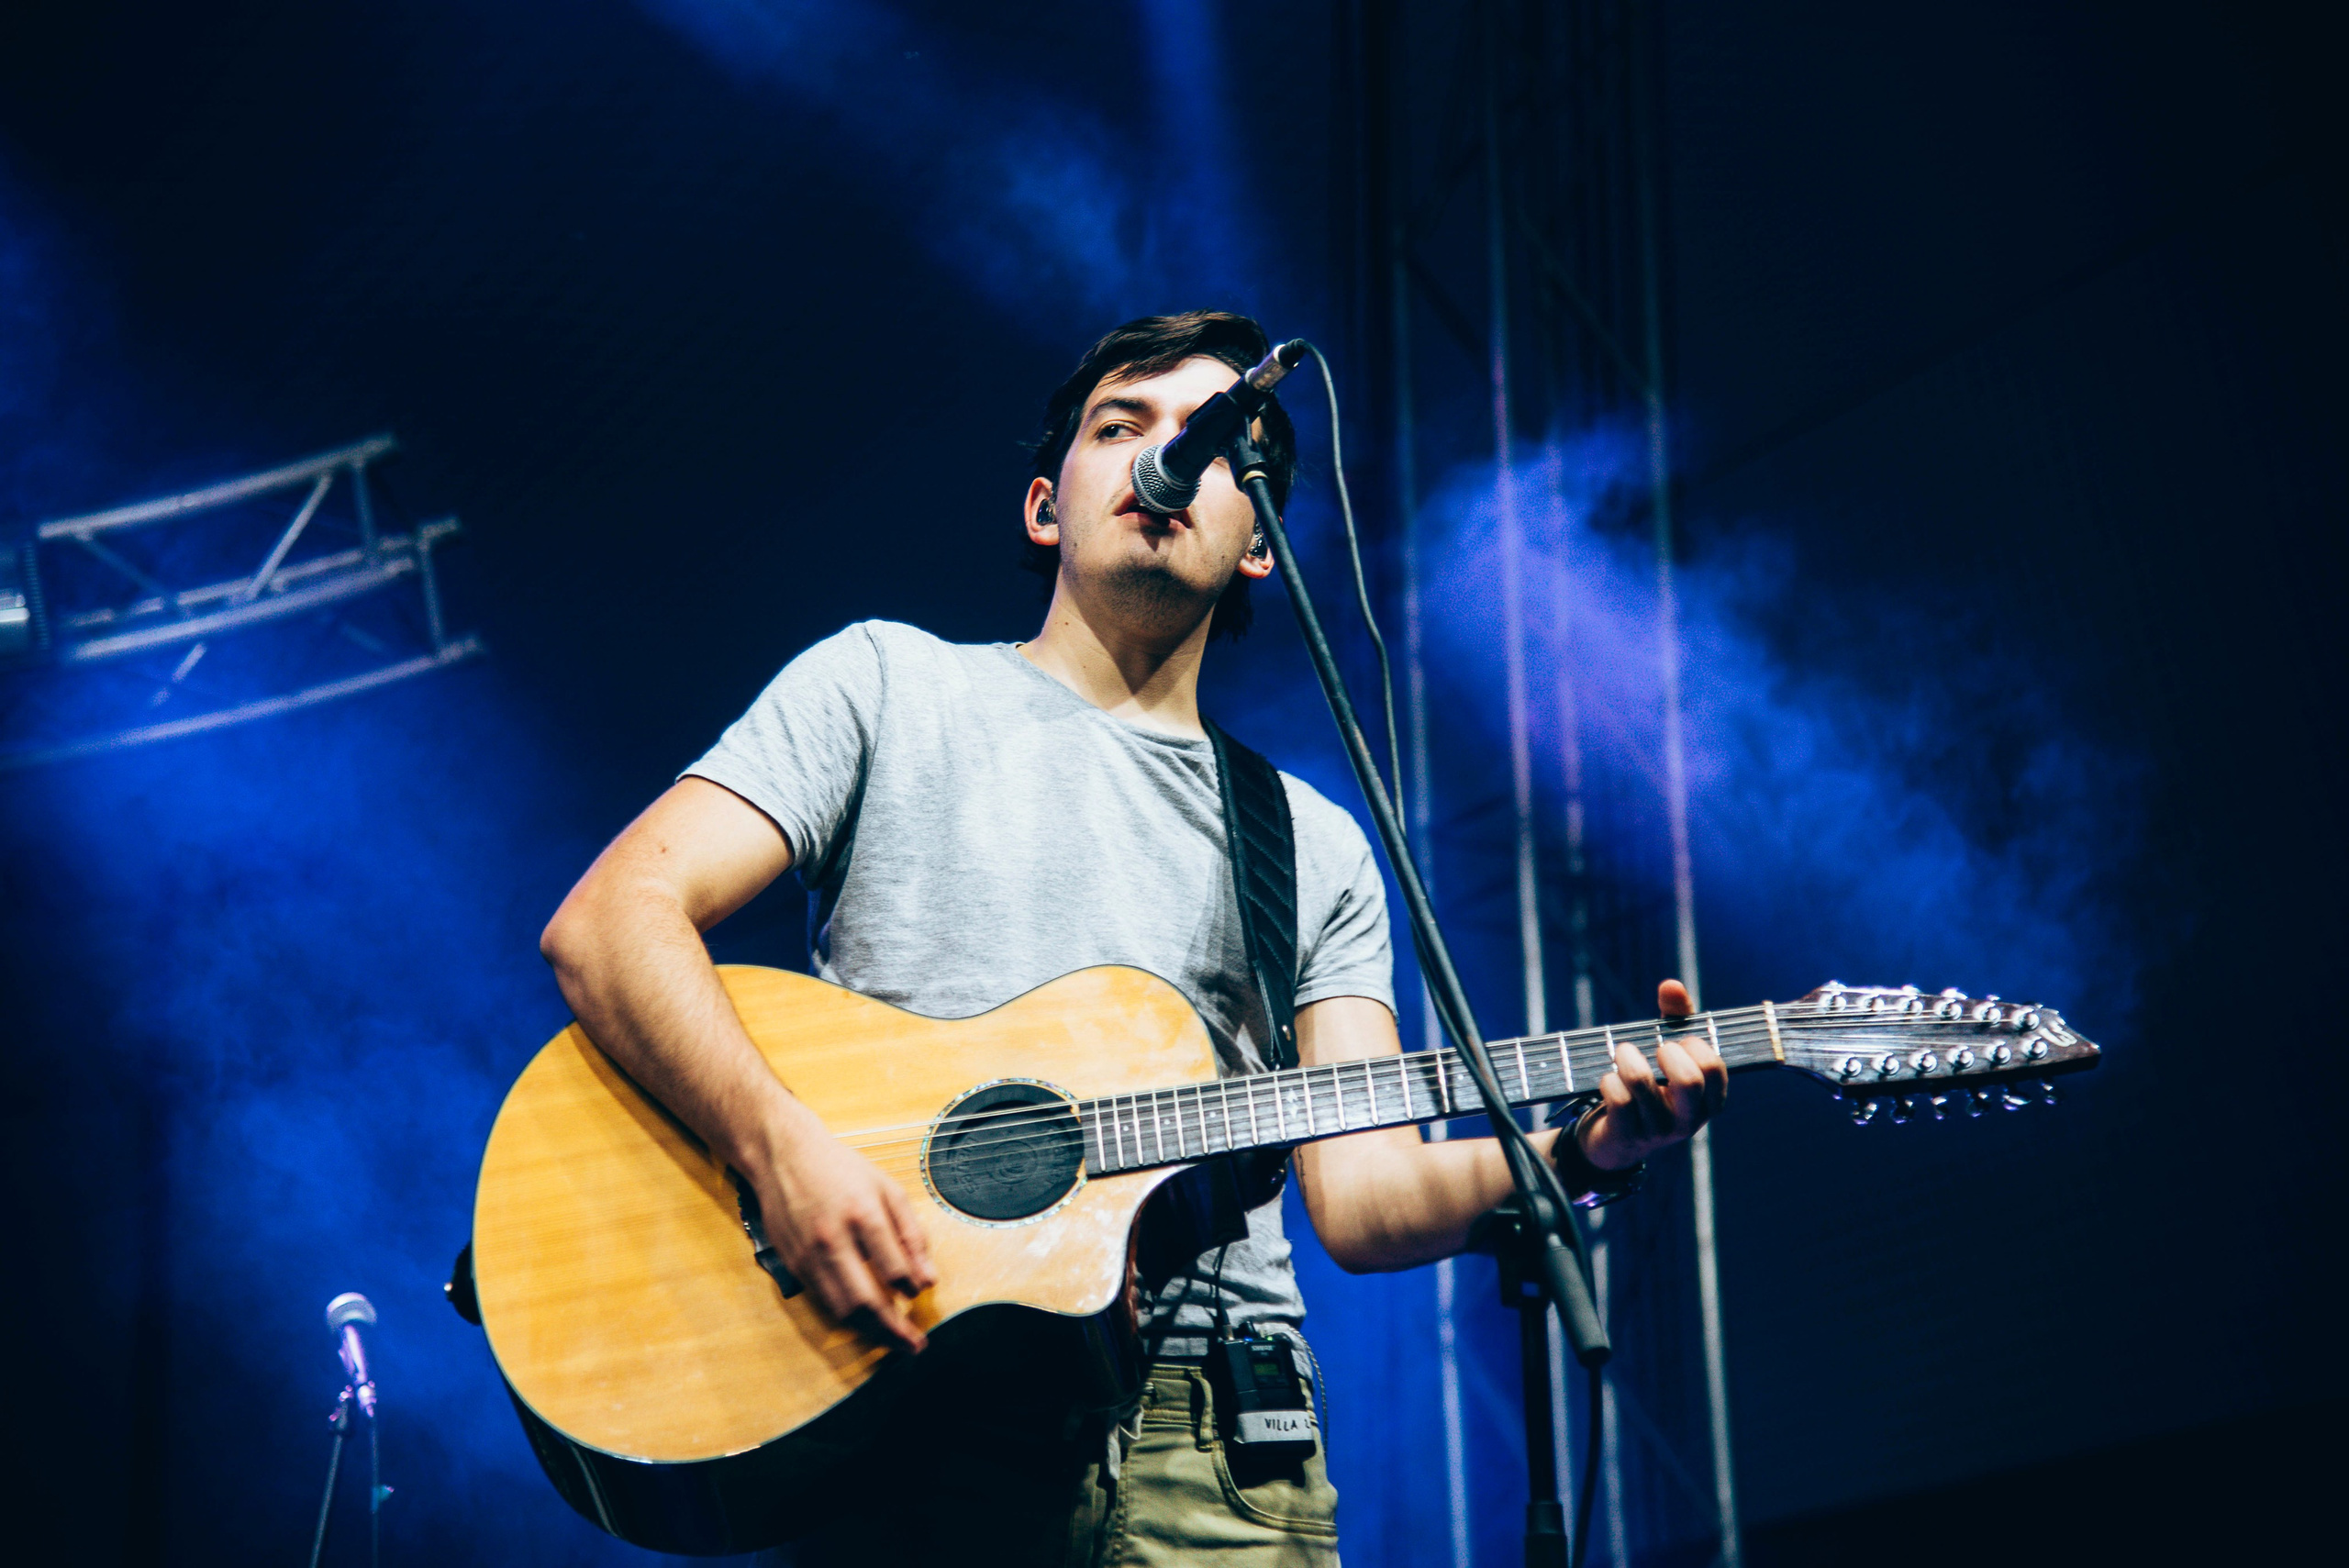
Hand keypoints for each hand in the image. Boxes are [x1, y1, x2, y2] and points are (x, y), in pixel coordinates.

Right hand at [742, 1101, 937, 1351]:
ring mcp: (809, 1255)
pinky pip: (823, 1301)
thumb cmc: (840, 1169)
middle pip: (865, 1301)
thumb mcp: (887, 1188)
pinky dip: (846, 1317)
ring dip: (870, 1332)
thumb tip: (928, 1279)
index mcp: (862, 1214)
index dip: (912, 1289)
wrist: (784, 1155)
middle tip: (915, 1346)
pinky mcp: (793, 1264)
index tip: (921, 1294)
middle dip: (893, 1331)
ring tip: (894, 1341)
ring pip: (841, 1310)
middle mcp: (833, 1239)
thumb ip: (911, 1233)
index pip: (894, 1269)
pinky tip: (865, 1321)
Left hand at [1577, 979, 1727, 1171]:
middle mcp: (1688, 1120)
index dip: (1695, 1046)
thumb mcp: (1667, 1053)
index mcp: (1707, 1100)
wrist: (1615, 1139)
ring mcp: (1658, 1131)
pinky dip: (1609, 1081)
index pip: (1714, 1069)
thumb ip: (1676, 1018)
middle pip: (1690, 1081)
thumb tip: (1672, 985)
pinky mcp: (1627, 1136)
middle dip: (1668, 1052)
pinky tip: (1608, 1079)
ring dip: (1627, 1059)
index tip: (1678, 1041)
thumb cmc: (1651, 1087)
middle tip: (1656, 1049)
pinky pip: (1618, 1100)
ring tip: (1623, 1052)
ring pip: (1643, 1085)